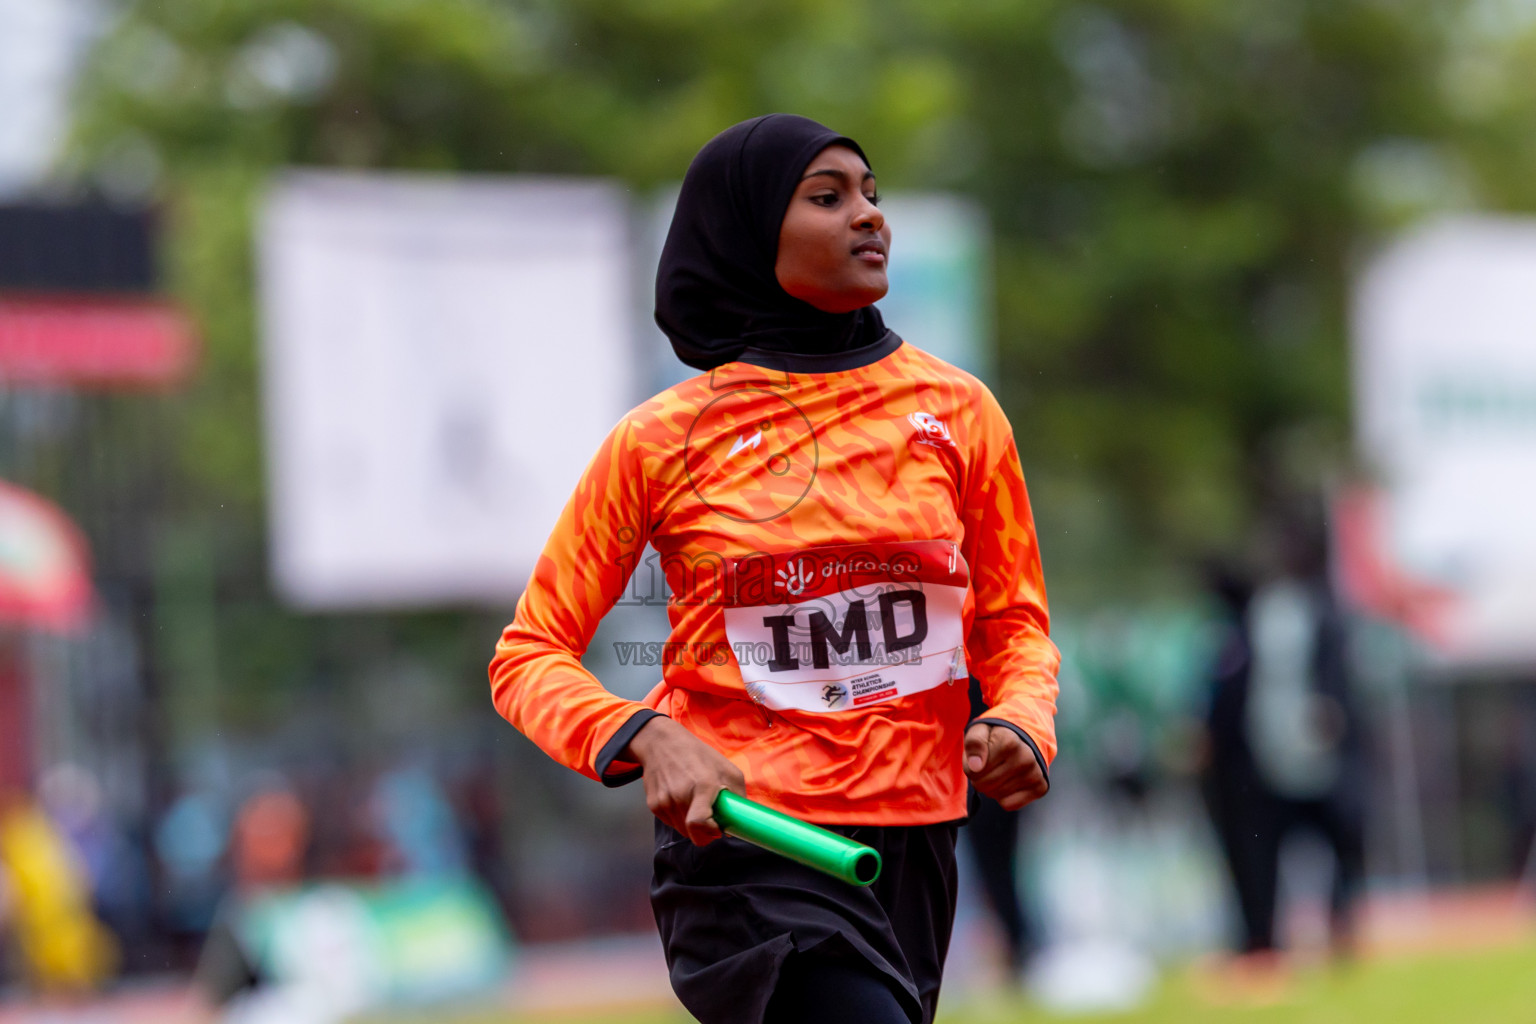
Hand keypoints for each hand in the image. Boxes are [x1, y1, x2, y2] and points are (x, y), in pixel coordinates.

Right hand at [625, 716, 745, 845]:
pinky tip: (682, 800)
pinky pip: (670, 823)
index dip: (710, 832)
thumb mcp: (728, 769)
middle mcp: (679, 796)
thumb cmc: (698, 755)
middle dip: (704, 832)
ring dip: (691, 825)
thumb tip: (736, 823)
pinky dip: (679, 818)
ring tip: (695, 803)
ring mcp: (663, 802)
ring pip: (681, 831)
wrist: (662, 743)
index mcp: (702, 786)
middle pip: (692, 834)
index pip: (698, 823)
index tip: (717, 828)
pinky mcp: (653, 805)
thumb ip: (737, 796)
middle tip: (710, 819)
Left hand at [964, 723, 1047, 810]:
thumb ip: (974, 743)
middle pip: (984, 785)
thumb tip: (976, 766)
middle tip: (988, 767)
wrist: (1023, 741)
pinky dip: (1004, 798)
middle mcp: (1026, 757)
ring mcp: (1035, 774)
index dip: (971, 767)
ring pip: (996, 795)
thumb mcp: (980, 732)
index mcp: (1009, 741)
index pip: (974, 771)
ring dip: (991, 788)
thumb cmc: (996, 738)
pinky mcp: (1040, 788)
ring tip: (999, 772)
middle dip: (979, 779)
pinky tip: (1009, 782)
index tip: (980, 757)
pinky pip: (1009, 805)